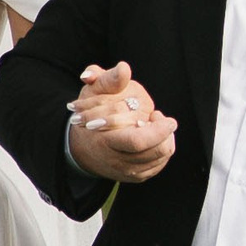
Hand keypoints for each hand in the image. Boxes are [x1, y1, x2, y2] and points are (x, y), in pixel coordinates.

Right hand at [66, 60, 177, 185]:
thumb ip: (107, 80)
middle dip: (164, 133)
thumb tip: (123, 68)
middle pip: (154, 152)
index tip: (161, 114)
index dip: (156, 130)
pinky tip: (153, 137)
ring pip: (160, 158)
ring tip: (154, 125)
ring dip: (164, 140)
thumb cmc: (89, 116)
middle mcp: (117, 161)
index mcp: (106, 142)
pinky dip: (161, 149)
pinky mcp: (136, 176)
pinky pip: (159, 165)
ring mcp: (128, 172)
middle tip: (158, 117)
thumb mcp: (92, 94)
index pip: (137, 142)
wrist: (81, 148)